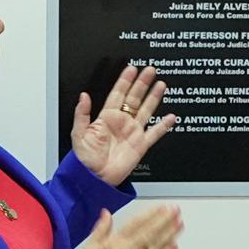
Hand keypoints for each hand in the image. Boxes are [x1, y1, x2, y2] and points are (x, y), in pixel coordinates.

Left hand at [68, 64, 176, 185]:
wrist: (93, 179)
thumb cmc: (84, 160)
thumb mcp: (78, 135)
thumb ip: (81, 114)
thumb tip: (83, 96)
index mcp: (106, 118)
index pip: (117, 94)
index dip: (125, 81)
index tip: (131, 69)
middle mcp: (121, 123)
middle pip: (134, 98)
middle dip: (142, 83)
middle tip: (149, 70)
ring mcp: (132, 133)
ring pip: (146, 110)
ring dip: (153, 97)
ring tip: (160, 84)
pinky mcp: (140, 146)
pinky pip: (155, 133)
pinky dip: (163, 126)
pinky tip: (170, 117)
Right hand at [78, 200, 183, 248]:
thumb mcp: (89, 248)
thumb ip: (100, 229)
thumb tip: (106, 214)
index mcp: (116, 244)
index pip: (137, 224)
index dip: (151, 214)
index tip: (161, 207)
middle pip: (151, 233)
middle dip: (165, 220)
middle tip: (176, 211)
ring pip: (157, 246)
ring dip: (170, 234)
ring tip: (179, 224)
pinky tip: (174, 247)